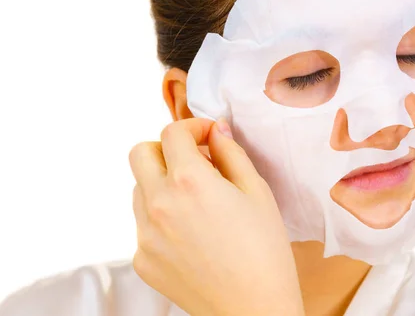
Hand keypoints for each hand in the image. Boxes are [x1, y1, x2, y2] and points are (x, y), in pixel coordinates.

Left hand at [129, 117, 304, 315]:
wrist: (253, 309)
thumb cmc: (264, 251)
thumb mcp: (257, 192)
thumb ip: (231, 154)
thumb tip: (217, 130)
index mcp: (189, 181)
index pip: (172, 132)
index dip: (193, 126)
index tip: (208, 135)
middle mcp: (158, 203)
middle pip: (140, 153)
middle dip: (166, 148)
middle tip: (193, 161)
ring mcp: (145, 234)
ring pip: (139, 188)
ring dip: (162, 182)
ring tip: (196, 201)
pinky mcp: (142, 259)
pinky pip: (143, 224)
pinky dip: (162, 218)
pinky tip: (191, 234)